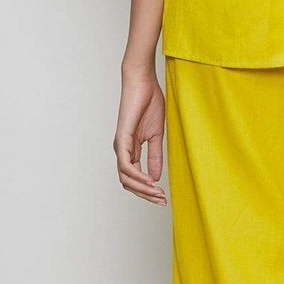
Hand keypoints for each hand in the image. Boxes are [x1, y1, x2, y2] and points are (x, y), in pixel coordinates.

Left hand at [113, 67, 167, 205]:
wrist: (143, 83)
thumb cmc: (149, 103)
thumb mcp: (157, 135)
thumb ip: (155, 156)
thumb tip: (156, 177)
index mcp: (130, 150)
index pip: (134, 178)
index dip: (147, 191)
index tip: (163, 197)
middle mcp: (122, 151)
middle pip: (128, 183)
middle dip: (145, 195)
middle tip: (162, 200)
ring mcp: (120, 146)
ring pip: (125, 178)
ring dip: (142, 189)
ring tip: (158, 193)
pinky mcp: (122, 139)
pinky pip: (126, 165)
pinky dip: (138, 176)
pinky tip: (151, 180)